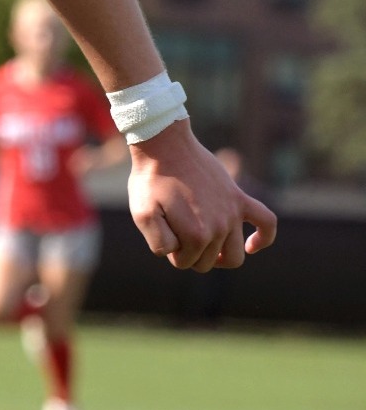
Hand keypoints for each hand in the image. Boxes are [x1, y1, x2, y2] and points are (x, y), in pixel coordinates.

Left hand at [127, 122, 277, 271]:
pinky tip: (252, 246)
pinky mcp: (240, 197)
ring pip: (235, 254)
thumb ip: (158, 242)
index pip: (185, 262)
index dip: (170, 252)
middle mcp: (220, 227)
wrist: (164, 147)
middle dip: (189, 253)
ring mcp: (233, 212)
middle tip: (174, 231)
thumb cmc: (150, 181)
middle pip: (209, 261)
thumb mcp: (142, 214)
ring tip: (200, 245)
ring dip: (218, 256)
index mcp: (196, 235)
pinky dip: (264, 238)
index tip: (161, 232)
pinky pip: (266, 222)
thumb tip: (177, 254)